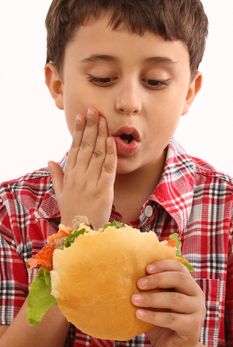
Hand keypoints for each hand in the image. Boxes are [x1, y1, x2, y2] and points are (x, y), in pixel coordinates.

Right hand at [48, 107, 116, 228]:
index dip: (78, 131)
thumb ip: (57, 176)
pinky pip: (108, 167)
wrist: (80, 232)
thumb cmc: (72, 211)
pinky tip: (111, 140)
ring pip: (97, 153)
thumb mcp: (61, 193)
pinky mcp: (104, 189)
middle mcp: (80, 175)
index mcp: (70, 174)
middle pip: (86, 146)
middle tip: (93, 110)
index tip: (81, 117)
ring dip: (101, 134)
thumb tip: (50, 160)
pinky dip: (110, 153)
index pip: (75, 148)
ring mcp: (92, 181)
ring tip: (103, 119)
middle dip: (90, 126)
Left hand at [131, 260, 205, 346]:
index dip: (163, 265)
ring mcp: (197, 311)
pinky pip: (172, 319)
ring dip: (152, 298)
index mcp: (189, 284)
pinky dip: (153, 316)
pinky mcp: (193, 327)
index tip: (146, 268)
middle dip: (157, 279)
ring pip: (175, 299)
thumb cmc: (163, 318)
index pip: (179, 267)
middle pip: (179, 279)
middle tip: (139, 283)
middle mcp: (197, 295)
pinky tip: (139, 314)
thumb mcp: (158, 299)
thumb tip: (131, 273)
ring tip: (135, 299)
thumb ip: (153, 287)